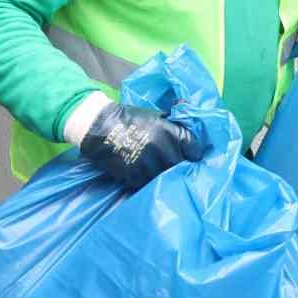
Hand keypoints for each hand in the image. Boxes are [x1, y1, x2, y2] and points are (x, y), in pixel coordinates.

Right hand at [79, 103, 202, 189]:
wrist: (102, 126)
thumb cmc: (131, 118)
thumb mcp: (156, 116)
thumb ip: (173, 125)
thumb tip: (189, 130)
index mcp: (170, 131)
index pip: (193, 147)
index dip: (194, 152)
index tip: (193, 156)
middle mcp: (163, 148)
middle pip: (181, 164)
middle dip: (180, 165)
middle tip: (175, 165)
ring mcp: (149, 163)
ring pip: (165, 176)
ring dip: (164, 174)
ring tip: (159, 170)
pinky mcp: (135, 175)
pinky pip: (148, 182)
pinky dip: (148, 179)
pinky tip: (144, 172)